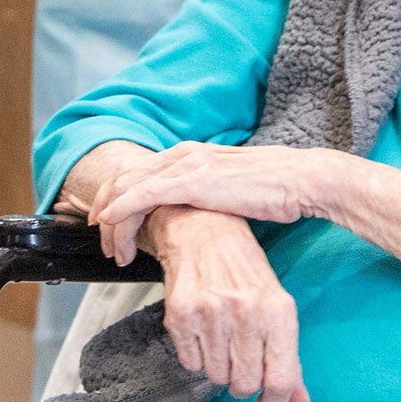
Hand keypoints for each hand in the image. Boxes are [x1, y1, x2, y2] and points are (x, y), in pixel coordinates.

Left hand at [91, 142, 336, 263]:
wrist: (300, 181)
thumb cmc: (273, 191)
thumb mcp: (228, 191)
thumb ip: (205, 196)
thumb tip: (192, 218)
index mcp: (190, 154)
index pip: (138, 172)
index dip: (115, 198)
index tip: (107, 225)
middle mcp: (182, 153)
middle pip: (124, 177)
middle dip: (104, 210)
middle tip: (100, 240)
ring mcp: (185, 164)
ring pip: (128, 187)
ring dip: (111, 219)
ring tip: (110, 248)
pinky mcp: (192, 181)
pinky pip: (143, 194)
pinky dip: (121, 209)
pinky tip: (110, 224)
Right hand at [148, 207, 308, 401]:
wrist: (201, 230)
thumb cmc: (243, 268)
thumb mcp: (276, 305)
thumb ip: (288, 357)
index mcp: (279, 311)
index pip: (282, 379)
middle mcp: (247, 313)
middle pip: (246, 384)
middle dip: (244, 384)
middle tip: (241, 364)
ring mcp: (211, 314)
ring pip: (217, 377)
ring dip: (219, 368)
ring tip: (221, 340)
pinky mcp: (181, 316)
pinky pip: (191, 364)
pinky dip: (197, 357)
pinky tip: (203, 332)